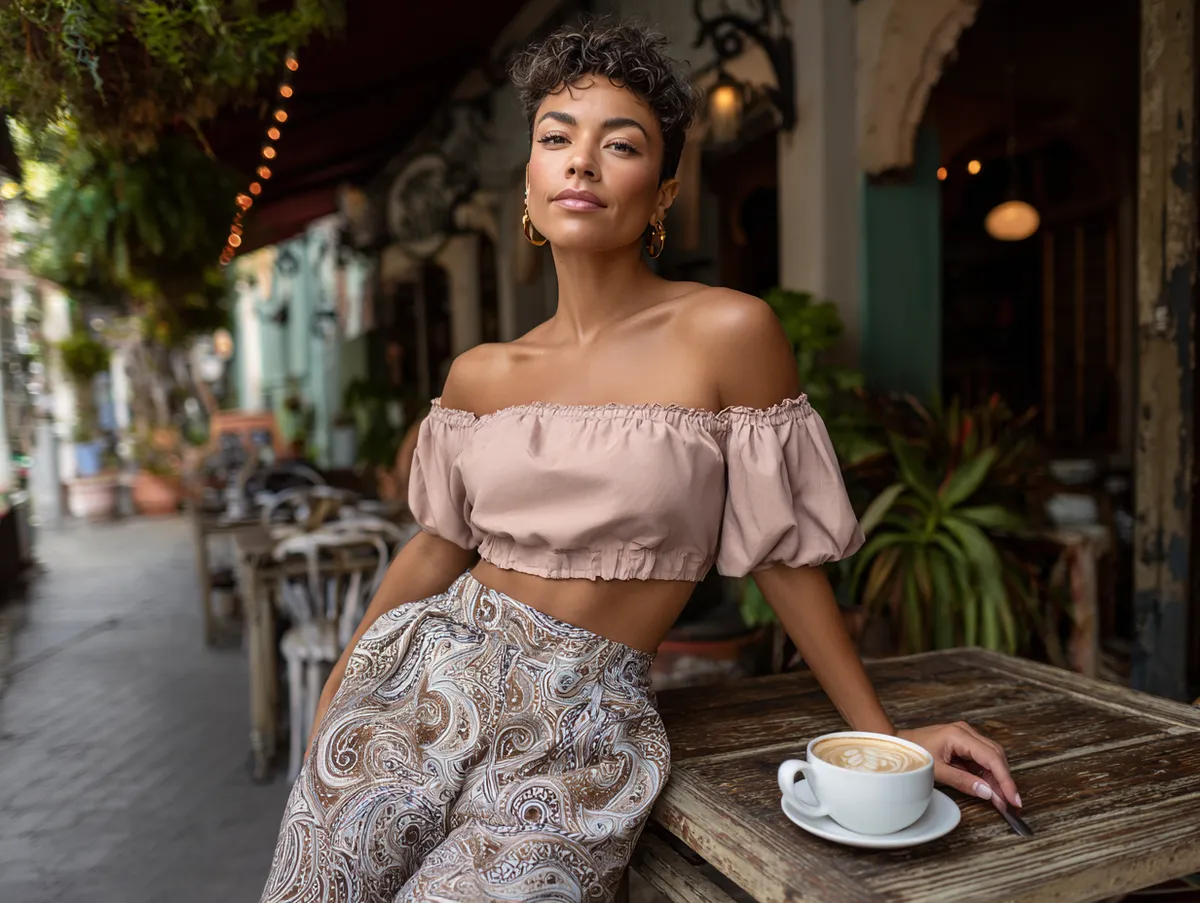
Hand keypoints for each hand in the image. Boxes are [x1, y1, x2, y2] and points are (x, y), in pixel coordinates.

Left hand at [898, 722, 1021, 811]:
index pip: (991, 758)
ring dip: (998, 779)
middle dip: (1005, 781)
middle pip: (996, 756)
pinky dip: (989, 775)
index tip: (1014, 799)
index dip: (1005, 780)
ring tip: (1003, 801)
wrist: (898, 743)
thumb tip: (988, 793)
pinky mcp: (964, 744)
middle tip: (1012, 804)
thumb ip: (962, 781)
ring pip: (992, 758)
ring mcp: (966, 736)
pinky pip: (982, 759)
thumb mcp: (936, 771)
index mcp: (959, 735)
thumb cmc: (913, 753)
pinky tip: (992, 791)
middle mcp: (966, 732)